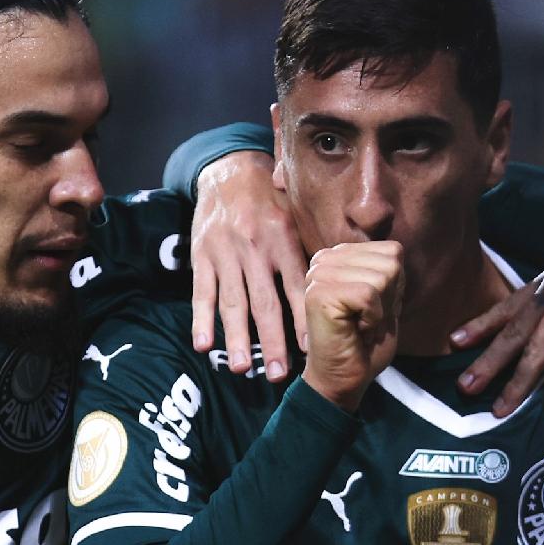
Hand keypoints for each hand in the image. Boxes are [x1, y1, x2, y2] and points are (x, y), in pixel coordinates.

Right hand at [190, 151, 307, 380]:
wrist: (230, 170)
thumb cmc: (272, 202)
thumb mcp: (296, 217)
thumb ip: (311, 253)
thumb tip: (343, 288)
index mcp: (283, 240)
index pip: (297, 288)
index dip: (304, 320)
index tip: (312, 351)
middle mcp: (255, 248)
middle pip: (265, 303)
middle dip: (273, 342)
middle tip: (281, 375)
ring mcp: (226, 254)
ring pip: (232, 302)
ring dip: (237, 338)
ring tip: (244, 369)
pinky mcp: (201, 256)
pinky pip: (201, 292)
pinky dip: (201, 319)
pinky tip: (203, 345)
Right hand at [300, 241, 403, 411]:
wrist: (342, 378)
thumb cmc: (364, 344)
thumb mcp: (385, 300)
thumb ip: (389, 271)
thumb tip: (397, 250)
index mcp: (339, 256)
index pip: (392, 251)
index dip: (394, 287)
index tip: (374, 310)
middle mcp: (325, 260)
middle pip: (389, 262)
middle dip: (389, 299)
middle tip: (366, 321)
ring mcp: (319, 274)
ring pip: (381, 277)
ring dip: (380, 311)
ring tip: (360, 326)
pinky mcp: (319, 293)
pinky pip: (368, 295)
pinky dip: (372, 319)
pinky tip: (355, 330)